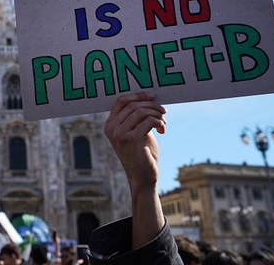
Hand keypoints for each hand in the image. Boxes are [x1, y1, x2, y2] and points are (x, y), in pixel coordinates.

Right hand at [104, 92, 167, 248]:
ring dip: (157, 114)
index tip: (152, 95)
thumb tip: (149, 100)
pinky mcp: (132, 140)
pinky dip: (158, 122)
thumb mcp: (135, 133)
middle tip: (164, 111)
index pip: (120, 101)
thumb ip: (136, 118)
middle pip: (133, 104)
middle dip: (152, 105)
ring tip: (163, 122)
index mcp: (109, 125)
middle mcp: (112, 129)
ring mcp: (120, 134)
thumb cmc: (142, 154)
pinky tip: (162, 129)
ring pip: (141, 111)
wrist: (143, 178)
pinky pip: (148, 121)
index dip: (137, 95)